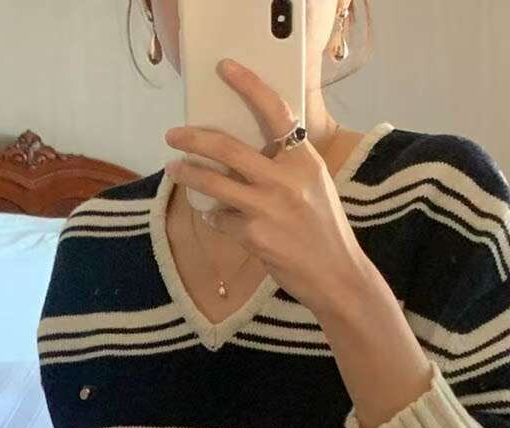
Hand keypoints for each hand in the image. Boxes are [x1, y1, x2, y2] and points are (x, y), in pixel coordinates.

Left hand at [164, 60, 376, 319]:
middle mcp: (285, 179)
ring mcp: (268, 207)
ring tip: (174, 168)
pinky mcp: (254, 235)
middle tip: (173, 134)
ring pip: (214, 183)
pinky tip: (213, 216)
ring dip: (188, 174)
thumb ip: (287, 164)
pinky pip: (221, 219)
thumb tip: (246, 150)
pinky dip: (214, 216)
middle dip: (193, 138)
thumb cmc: (324, 230)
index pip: (275, 110)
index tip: (225, 69)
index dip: (249, 85)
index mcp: (304, 159)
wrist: (335, 275)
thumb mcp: (315, 185)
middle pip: (228, 148)